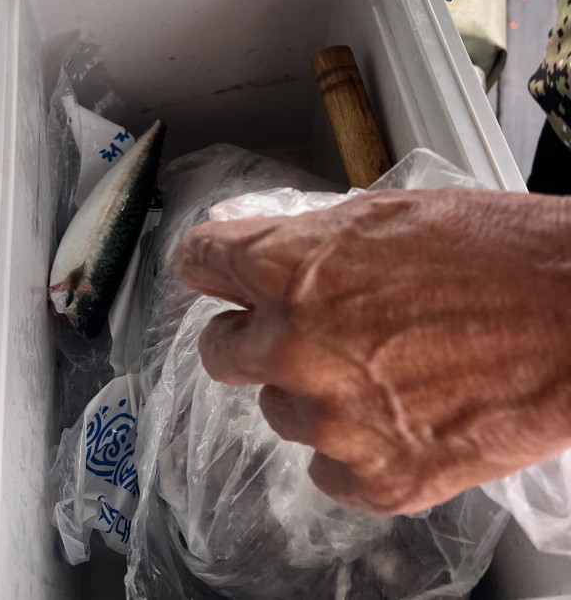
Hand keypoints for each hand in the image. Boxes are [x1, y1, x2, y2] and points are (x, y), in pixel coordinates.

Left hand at [175, 188, 570, 513]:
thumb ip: (308, 246)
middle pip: (219, 349)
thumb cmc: (496, 253)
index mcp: (288, 267)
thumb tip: (269, 262)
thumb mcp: (382, 217)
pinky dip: (352, 445)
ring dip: (311, 390)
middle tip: (298, 328)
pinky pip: (326, 466)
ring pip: (277, 409)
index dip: (209, 265)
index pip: (199, 263)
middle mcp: (293, 346)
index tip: (212, 273)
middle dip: (250, 334)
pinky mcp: (376, 478)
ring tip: (380, 367)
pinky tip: (399, 412)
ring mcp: (332, 419)